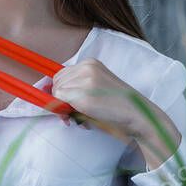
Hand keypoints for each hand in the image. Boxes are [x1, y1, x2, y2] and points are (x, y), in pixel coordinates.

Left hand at [50, 58, 164, 142]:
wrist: (137, 114)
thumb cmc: (118, 105)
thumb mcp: (97, 87)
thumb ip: (77, 87)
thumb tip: (48, 92)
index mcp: (90, 63)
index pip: (61, 75)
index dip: (61, 91)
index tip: (67, 105)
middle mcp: (86, 67)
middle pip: (56, 82)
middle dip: (60, 100)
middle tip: (70, 116)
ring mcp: (85, 80)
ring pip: (57, 93)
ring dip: (65, 109)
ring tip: (82, 119)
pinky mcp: (83, 95)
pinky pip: (60, 102)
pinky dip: (67, 114)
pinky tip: (84, 121)